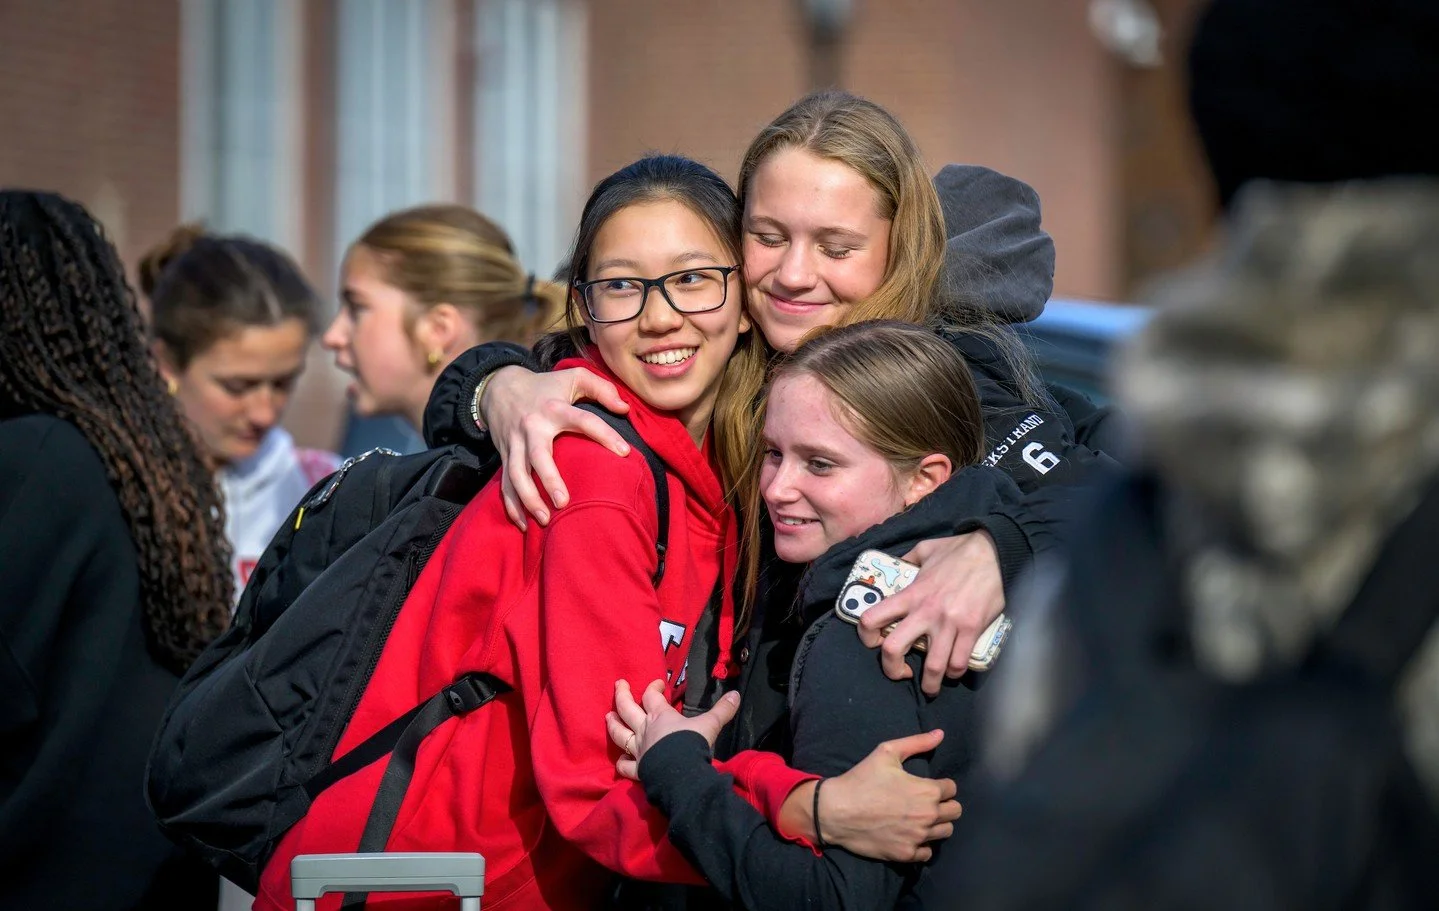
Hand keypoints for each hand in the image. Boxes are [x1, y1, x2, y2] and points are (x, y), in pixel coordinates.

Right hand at [482, 365, 629, 528]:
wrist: (498, 387)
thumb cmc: (545, 386)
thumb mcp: (573, 377)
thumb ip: (602, 388)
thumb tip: (625, 408)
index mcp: (554, 408)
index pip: (583, 420)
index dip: (605, 434)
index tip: (625, 453)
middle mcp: (532, 427)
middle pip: (537, 455)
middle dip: (548, 479)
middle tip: (564, 503)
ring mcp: (515, 444)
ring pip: (516, 475)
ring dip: (527, 498)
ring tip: (545, 520)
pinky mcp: (505, 456)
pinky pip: (505, 484)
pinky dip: (511, 505)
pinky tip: (524, 525)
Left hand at [606, 679, 739, 779]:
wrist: (681, 774)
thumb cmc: (692, 744)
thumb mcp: (710, 725)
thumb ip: (722, 710)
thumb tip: (736, 695)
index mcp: (660, 716)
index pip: (652, 696)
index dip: (653, 687)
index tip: (658, 684)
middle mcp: (645, 730)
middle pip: (627, 708)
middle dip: (622, 695)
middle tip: (619, 685)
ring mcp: (639, 750)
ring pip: (620, 735)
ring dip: (613, 725)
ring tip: (608, 717)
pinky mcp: (638, 769)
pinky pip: (626, 766)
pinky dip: (622, 763)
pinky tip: (620, 760)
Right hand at [778, 730, 959, 861]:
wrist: (836, 811)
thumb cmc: (862, 779)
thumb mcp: (887, 752)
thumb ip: (917, 742)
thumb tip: (940, 734)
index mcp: (928, 791)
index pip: (952, 789)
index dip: (940, 785)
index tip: (925, 786)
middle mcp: (928, 816)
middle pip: (955, 812)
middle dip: (944, 804)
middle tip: (925, 802)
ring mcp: (918, 837)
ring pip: (946, 832)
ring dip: (937, 824)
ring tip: (920, 818)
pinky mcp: (906, 854)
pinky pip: (928, 852)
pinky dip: (922, 844)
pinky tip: (910, 834)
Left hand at [857, 531, 1003, 695]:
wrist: (995, 552)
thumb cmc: (959, 550)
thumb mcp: (925, 549)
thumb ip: (908, 560)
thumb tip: (897, 564)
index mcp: (910, 593)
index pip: (873, 618)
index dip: (865, 636)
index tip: (874, 644)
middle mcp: (926, 611)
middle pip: (893, 649)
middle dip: (892, 670)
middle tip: (900, 674)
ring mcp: (949, 623)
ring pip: (932, 666)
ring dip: (930, 683)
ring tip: (931, 687)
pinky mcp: (972, 629)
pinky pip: (959, 662)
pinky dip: (955, 672)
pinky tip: (954, 671)